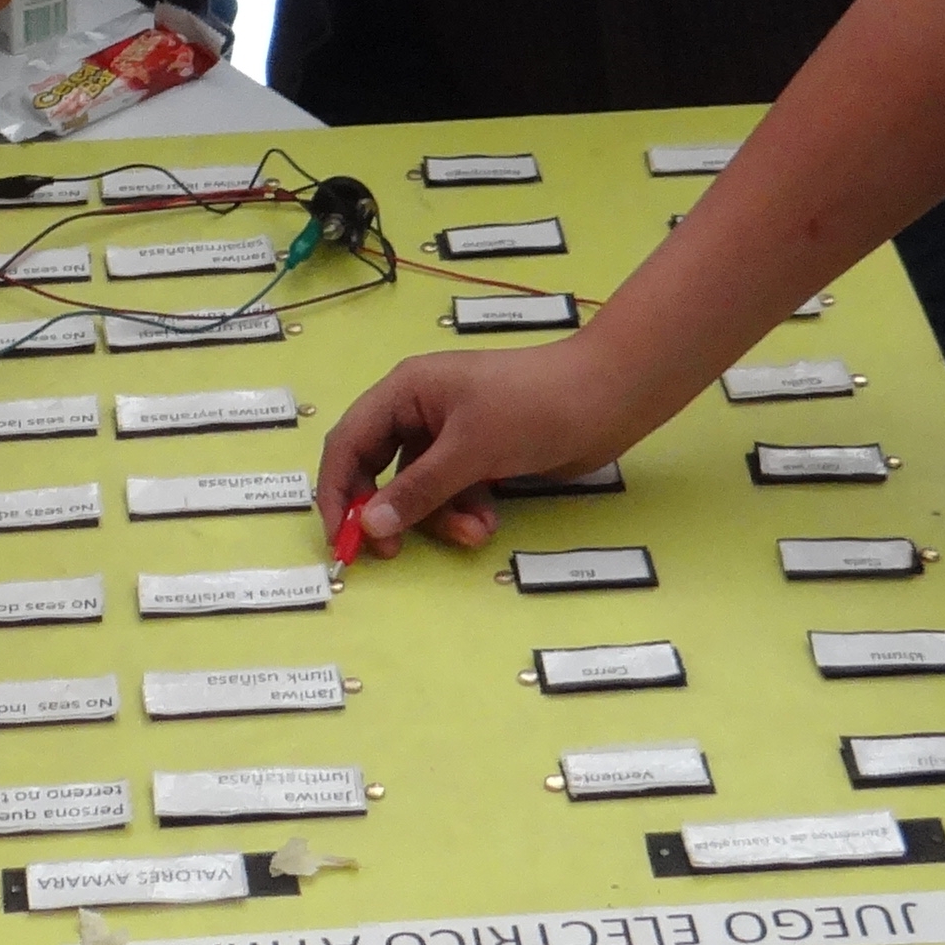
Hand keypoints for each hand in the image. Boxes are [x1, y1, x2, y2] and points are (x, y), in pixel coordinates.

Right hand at [315, 339, 646, 558]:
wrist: (608, 398)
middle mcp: (420, 412)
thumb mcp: (470, 449)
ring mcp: (452, 436)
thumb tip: (368, 526)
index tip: (339, 537)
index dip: (336, 489)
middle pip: (379, 470)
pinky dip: (466, 512)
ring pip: (420, 490)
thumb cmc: (532, 406)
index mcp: (406, 391)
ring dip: (440, 517)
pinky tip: (489, 522)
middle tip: (390, 553)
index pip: (349, 441)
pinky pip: (453, 494)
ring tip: (475, 531)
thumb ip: (416, 490)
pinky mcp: (480, 458)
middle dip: (390, 511)